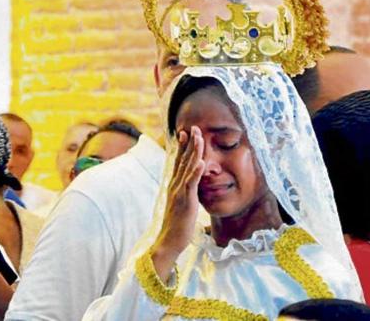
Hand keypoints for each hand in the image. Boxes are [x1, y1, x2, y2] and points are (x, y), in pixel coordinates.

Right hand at [151, 126, 204, 281]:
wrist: (168, 242)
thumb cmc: (177, 225)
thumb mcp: (181, 204)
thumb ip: (184, 192)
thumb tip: (188, 185)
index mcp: (174, 185)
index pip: (178, 161)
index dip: (182, 146)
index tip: (186, 131)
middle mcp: (175, 185)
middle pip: (182, 160)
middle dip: (189, 143)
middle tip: (194, 127)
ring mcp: (179, 192)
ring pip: (187, 167)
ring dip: (193, 151)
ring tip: (199, 137)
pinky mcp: (185, 201)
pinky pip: (191, 184)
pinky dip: (195, 172)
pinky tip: (200, 162)